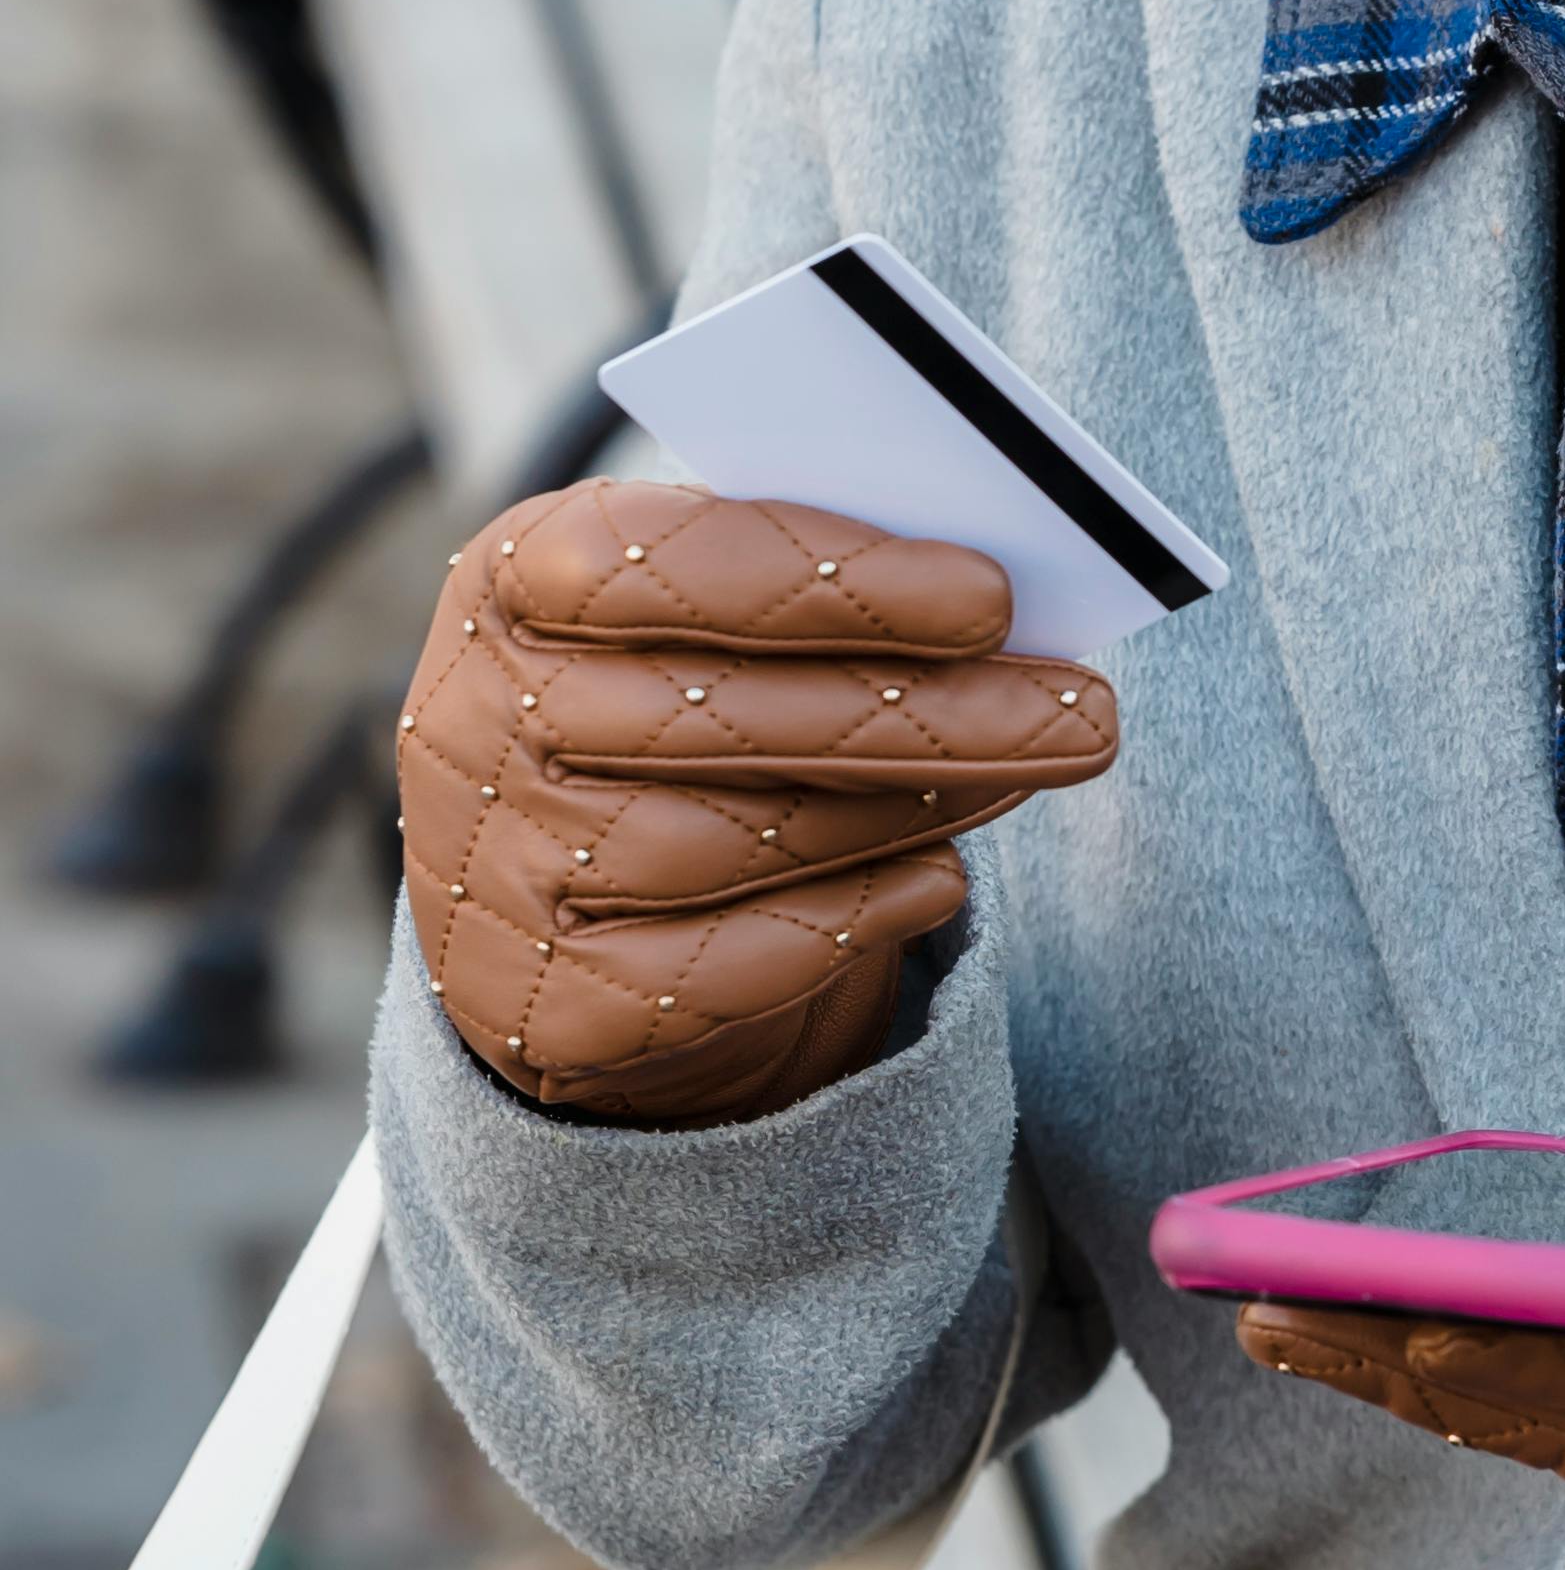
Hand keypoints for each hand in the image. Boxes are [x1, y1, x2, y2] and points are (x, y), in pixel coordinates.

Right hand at [398, 481, 1117, 1126]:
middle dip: (925, 712)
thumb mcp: (702, 612)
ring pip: (727, 842)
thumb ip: (807, 585)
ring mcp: (492, 874)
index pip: (650, 562)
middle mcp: (473, 721)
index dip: (824, 580)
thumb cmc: (671, 698)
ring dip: (904, 807)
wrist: (558, 894)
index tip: (990, 595)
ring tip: (1029, 769)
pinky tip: (940, 881)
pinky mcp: (539, 1007)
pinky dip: (843, 922)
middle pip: (715, 719)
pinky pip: (712, 971)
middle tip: (1087, 712)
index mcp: (512, 577)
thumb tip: (992, 602)